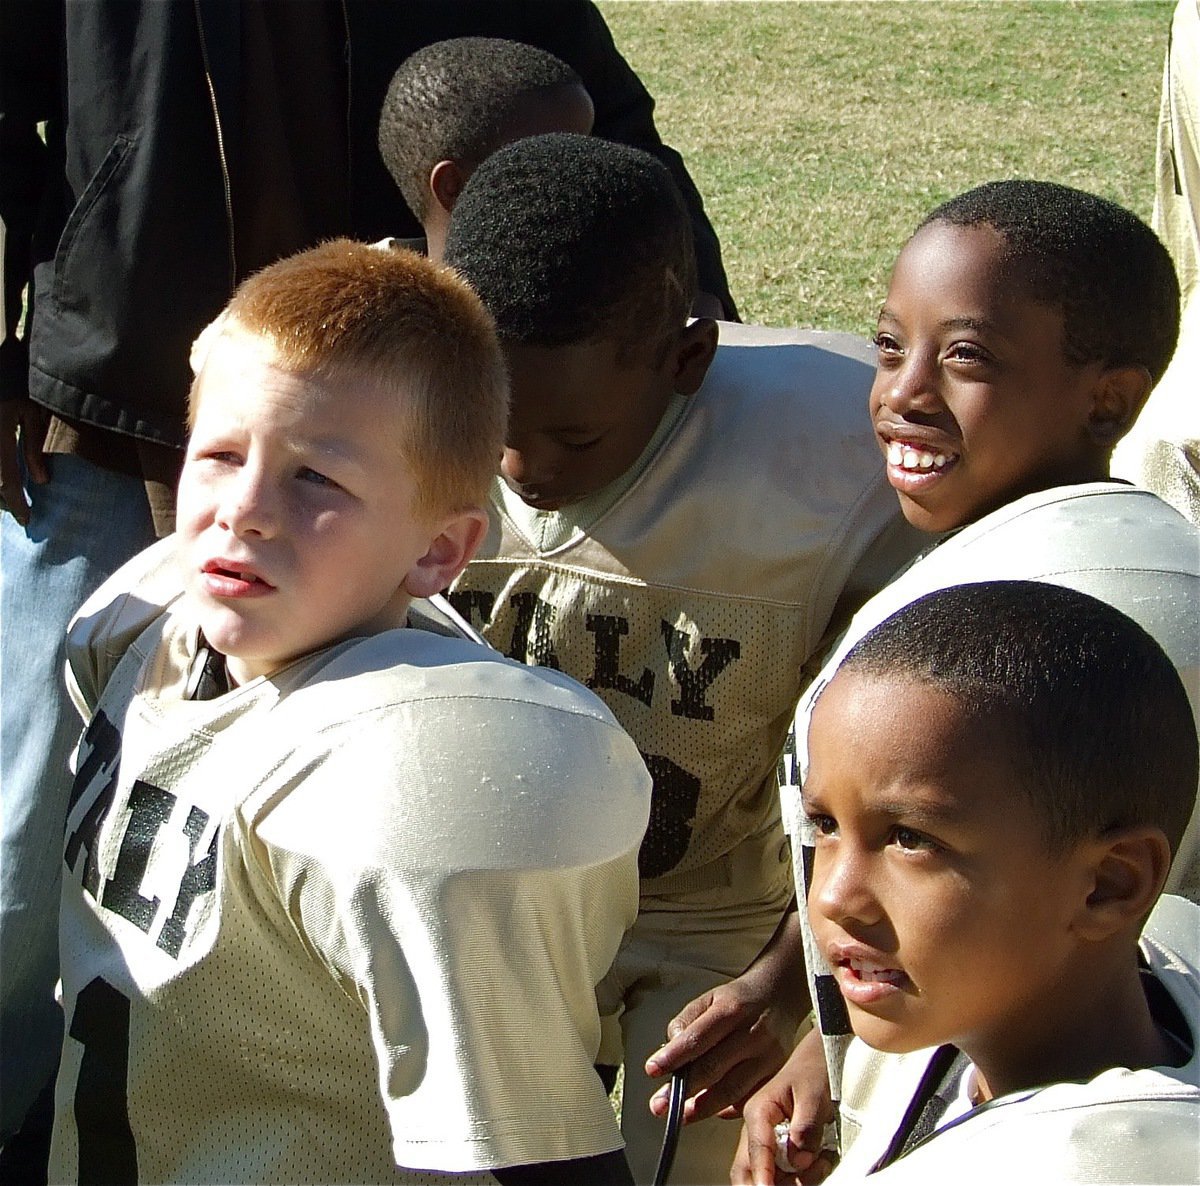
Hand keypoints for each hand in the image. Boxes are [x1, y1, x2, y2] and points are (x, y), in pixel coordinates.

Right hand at [0, 396, 48, 524]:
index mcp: (0, 436)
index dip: (16, 503)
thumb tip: (39, 481)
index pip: (6, 480)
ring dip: (2, 486)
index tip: (25, 519)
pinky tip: (9, 481)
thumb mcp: (33, 415)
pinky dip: (2, 473)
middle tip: (18, 510)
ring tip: (13, 497)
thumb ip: (34, 448)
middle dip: (4, 499)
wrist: (0, 363)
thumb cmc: (21, 386)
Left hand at [645, 976, 804, 1125]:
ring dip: (703, 1107)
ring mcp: (767, 1056)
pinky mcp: (776, 1074)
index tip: (653, 1070)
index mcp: (731, 1010)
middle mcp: (752, 1033)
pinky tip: (708, 1110)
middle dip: (683, 1090)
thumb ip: (686, 1021)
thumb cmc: (739, 999)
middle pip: (714, 1068)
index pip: (698, 1037)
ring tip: (681, 1114)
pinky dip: (726, 1109)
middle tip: (659, 1104)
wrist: (779, 995)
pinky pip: (748, 1098)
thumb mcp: (709, 998)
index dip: (674, 1056)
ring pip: (732, 1089)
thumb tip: (670, 1049)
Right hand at [731, 1028, 836, 1185]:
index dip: (763, 1176)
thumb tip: (799, 1162)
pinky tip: (819, 1164)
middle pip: (747, 1169)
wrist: (821, 1059)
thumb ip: (805, 1129)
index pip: (756, 1151)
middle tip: (797, 1185)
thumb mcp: (813, 1096)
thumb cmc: (814, 1070)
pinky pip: (780, 1172)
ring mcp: (766, 1139)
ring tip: (821, 1163)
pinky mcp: (778, 1146)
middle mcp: (756, 1128)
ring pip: (764, 1175)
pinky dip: (797, 1178)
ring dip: (788, 1182)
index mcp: (758, 1112)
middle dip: (765, 1185)